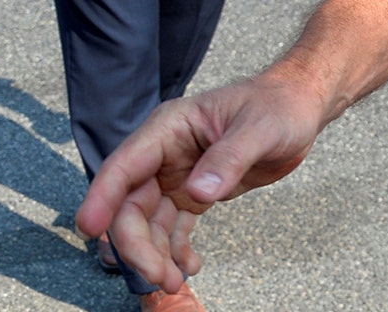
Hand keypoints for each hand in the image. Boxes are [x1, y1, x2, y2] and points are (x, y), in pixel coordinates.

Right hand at [76, 74, 325, 293]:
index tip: (89, 229)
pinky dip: (175, 250)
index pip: (124, 166)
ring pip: (148, 222)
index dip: (102, 198)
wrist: (298, 109)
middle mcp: (164, 154)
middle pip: (131, 205)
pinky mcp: (193, 193)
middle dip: (137, 244)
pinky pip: (173, 228)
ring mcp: (176, 176)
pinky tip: (189, 266)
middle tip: (159, 277)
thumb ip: (230, 157)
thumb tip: (197, 192)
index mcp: (170, 128)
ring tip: (173, 281)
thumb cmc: (278, 107)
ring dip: (155, 254)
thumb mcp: (261, 128)